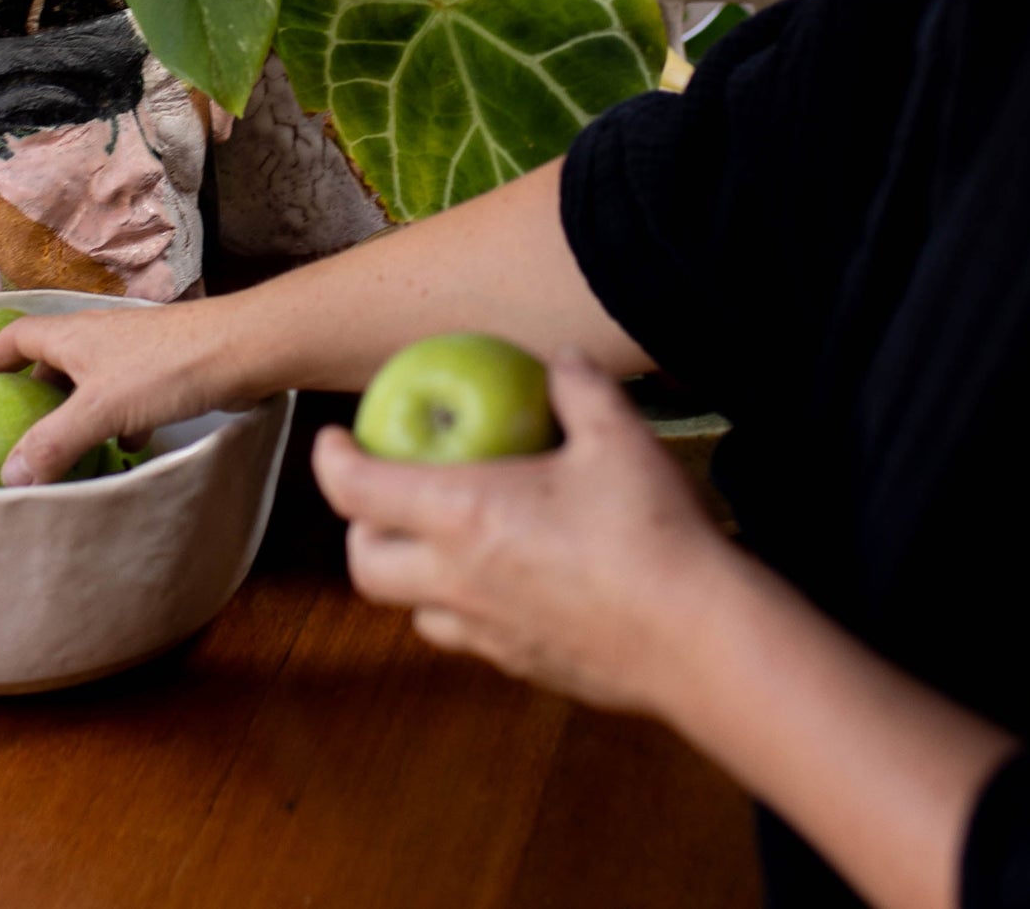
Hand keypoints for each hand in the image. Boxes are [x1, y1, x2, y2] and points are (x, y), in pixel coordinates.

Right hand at [0, 300, 247, 485]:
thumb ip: (53, 443)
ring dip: (76, 408)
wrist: (240, 349)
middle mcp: (98, 336)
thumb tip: (8, 478)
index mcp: (73, 335)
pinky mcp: (164, 368)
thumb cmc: (166, 369)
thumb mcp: (100, 410)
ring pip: (91, 378)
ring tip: (67, 443)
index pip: (15, 337)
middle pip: (52, 357)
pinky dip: (117, 419)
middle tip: (16, 424)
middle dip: (32, 389)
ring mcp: (133, 351)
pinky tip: (126, 446)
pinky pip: (127, 394)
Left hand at [312, 348, 728, 713]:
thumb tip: (562, 362)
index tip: (331, 439)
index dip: (330, 460)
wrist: (699, 639)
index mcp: (459, 515)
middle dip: (361, 529)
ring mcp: (487, 632)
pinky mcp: (524, 666)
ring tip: (444, 539)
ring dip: (413, 574)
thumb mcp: (616, 436)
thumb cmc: (649, 533)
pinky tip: (506, 581)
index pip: (355, 490)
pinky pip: (469, 638)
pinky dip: (465, 608)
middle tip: (385, 493)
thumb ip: (579, 389)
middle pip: (366, 565)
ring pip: (415, 610)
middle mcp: (456, 579)